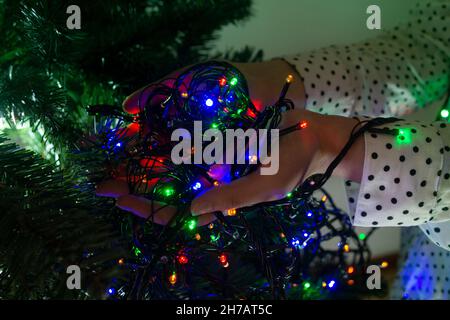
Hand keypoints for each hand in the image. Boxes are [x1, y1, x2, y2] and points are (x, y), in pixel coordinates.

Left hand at [96, 60, 362, 224]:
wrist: (311, 137)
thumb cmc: (293, 164)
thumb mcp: (267, 186)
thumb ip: (232, 197)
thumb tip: (193, 211)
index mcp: (220, 200)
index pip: (176, 212)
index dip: (146, 208)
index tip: (117, 198)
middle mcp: (211, 185)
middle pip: (166, 192)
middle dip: (134, 187)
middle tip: (101, 181)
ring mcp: (212, 165)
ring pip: (171, 170)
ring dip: (143, 167)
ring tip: (112, 160)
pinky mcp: (215, 144)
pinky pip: (184, 147)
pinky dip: (164, 145)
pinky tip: (145, 139)